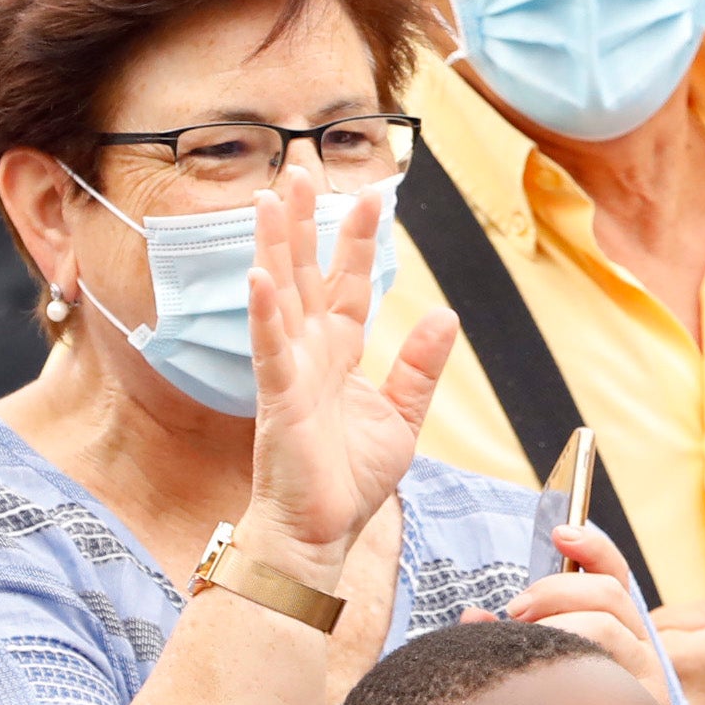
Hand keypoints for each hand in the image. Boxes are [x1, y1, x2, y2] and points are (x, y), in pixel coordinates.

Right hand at [242, 183, 457, 583]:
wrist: (321, 534)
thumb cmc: (351, 482)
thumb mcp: (402, 419)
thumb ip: (420, 366)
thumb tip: (445, 312)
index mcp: (341, 356)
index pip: (350, 285)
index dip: (359, 241)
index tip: (372, 194)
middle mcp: (311, 354)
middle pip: (307, 274)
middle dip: (304, 223)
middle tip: (300, 170)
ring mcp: (290, 373)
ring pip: (281, 297)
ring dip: (274, 247)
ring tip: (269, 199)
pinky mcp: (278, 400)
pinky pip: (269, 349)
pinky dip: (264, 314)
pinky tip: (259, 277)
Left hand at [490, 521, 673, 704]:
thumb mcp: (538, 669)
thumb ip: (511, 638)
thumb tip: (472, 618)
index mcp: (617, 629)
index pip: (614, 575)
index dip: (591, 548)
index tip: (561, 530)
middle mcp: (638, 647)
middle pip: (608, 594)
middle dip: (557, 592)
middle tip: (515, 612)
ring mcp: (644, 677)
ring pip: (607, 627)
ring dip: (561, 624)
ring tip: (525, 644)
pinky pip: (612, 671)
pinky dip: (576, 658)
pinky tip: (548, 677)